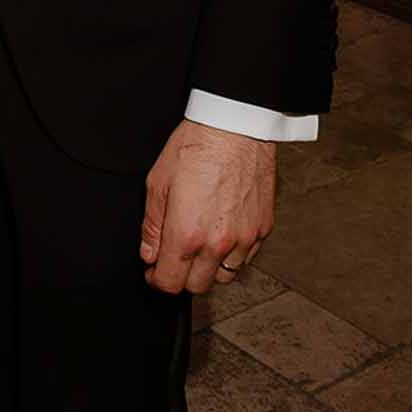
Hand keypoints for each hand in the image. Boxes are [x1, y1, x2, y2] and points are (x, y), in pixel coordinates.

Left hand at [140, 120, 275, 294]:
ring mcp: (244, 238)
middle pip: (197, 285)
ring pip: (224, 276)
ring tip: (199, 245)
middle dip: (181, 276)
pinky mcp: (263, 229)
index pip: (170, 281)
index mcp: (187, 233)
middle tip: (173, 257)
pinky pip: (246, 257)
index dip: (157, 279)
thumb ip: (152, 224)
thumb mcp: (158, 182)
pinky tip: (221, 233)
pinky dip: (232, 254)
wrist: (236, 126)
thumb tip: (149, 253)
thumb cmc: (197, 146)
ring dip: (208, 268)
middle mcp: (218, 243)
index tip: (153, 270)